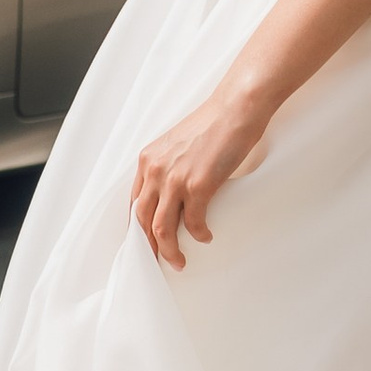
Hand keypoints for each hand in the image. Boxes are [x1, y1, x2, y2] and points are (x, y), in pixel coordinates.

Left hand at [131, 75, 271, 270]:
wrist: (236, 109)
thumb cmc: (214, 123)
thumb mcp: (179, 144)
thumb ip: (170, 167)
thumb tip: (175, 196)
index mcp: (149, 159)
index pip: (135, 202)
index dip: (138, 227)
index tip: (146, 241)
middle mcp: (155, 170)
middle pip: (142, 220)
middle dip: (149, 246)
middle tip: (158, 261)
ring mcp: (175, 179)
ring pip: (161, 228)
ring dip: (169, 250)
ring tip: (179, 262)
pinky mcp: (198, 185)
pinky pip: (192, 223)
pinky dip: (198, 235)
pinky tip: (206, 237)